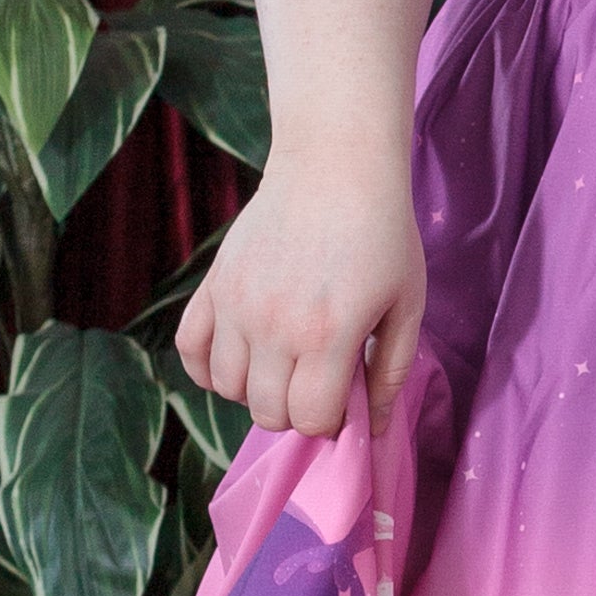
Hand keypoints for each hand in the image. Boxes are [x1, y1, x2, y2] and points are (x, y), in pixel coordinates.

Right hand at [179, 137, 426, 438]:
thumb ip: (391, 371)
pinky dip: (209, 366)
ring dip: (256, 389)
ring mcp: (236, 305)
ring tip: (286, 362)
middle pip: (267, 412)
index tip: (345, 397)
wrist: (335, 167)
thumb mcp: (406, 305)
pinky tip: (242, 355)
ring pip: (227, 388)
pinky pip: (190, 349)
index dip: (330, 420)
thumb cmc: (382, 235)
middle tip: (319, 381)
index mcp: (327, 336)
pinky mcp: (213, 284)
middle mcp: (273, 326)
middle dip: (296, 410)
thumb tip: (374, 428)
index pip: (309, 419)